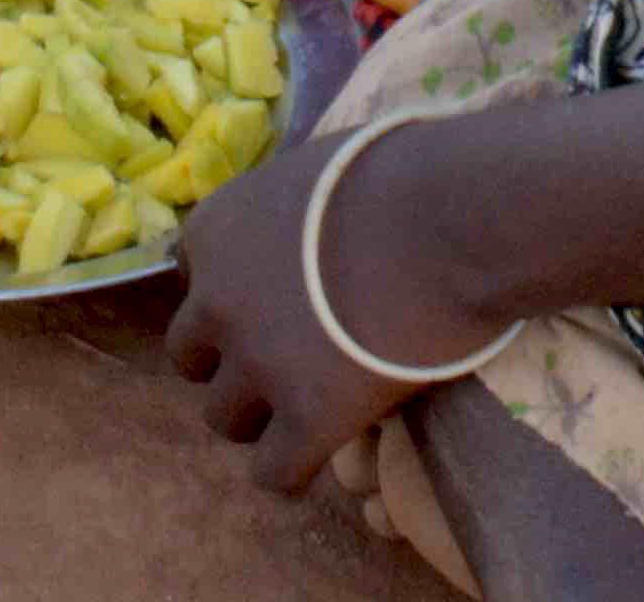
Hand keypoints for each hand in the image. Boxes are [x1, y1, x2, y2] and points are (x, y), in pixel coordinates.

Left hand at [164, 128, 503, 498]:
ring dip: (260, 416)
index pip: (191, 278)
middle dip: (231, 360)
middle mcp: (219, 301)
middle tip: (288, 357)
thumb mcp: (309, 170)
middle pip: (191, 358)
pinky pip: (274, 473)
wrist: (452, 219)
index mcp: (215, 232)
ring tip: (310, 404)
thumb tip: (295, 232)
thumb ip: (279, 210)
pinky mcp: (309, 418)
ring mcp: (260, 364)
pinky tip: (325, 448)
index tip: (279, 296)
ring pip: (225, 420)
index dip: (236, 293)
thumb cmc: (399, 173)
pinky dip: (293, 468)